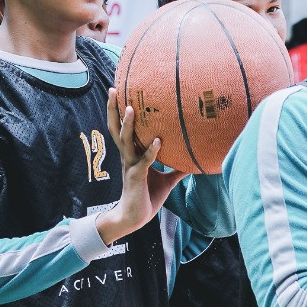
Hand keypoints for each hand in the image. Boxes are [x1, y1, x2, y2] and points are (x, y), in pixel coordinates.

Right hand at [98, 90, 181, 244]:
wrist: (135, 218)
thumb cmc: (148, 197)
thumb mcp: (166, 180)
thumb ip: (177, 168)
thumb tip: (194, 161)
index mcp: (132, 155)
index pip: (123, 128)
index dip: (119, 111)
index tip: (120, 91)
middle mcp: (128, 157)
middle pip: (117, 128)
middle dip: (114, 109)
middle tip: (113, 89)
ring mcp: (131, 166)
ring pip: (126, 142)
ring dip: (129, 125)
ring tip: (131, 108)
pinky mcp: (137, 178)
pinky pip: (144, 162)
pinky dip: (152, 151)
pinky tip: (159, 141)